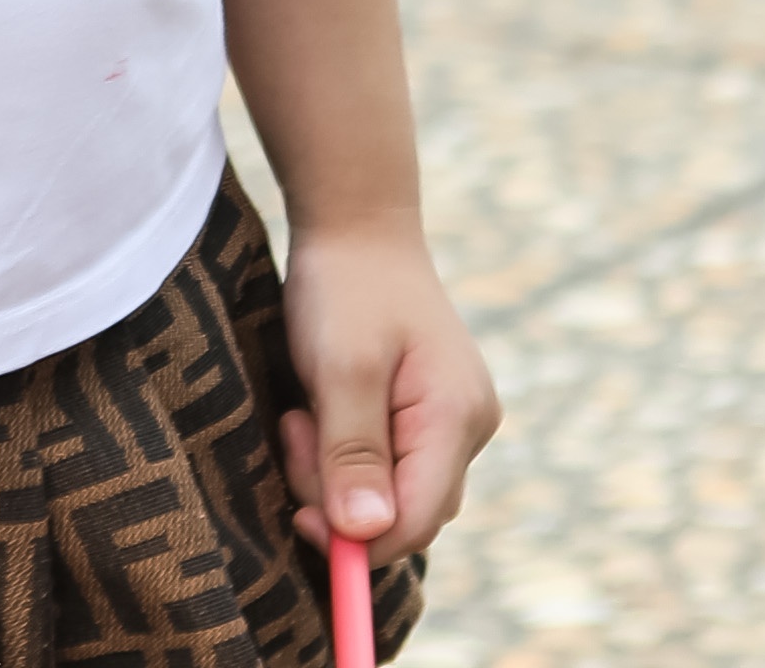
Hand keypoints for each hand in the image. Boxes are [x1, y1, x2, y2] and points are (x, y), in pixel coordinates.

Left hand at [278, 214, 494, 561]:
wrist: (357, 225)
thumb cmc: (347, 289)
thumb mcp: (341, 369)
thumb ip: (353, 454)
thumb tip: (365, 536)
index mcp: (457, 417)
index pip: (416, 523)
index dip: (358, 540)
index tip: (297, 516)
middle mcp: (467, 427)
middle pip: (404, 515)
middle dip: (338, 495)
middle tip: (297, 432)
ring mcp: (452, 421)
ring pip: (389, 495)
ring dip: (334, 472)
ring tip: (305, 413)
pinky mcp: (427, 416)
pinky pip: (385, 468)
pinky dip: (342, 454)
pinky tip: (321, 411)